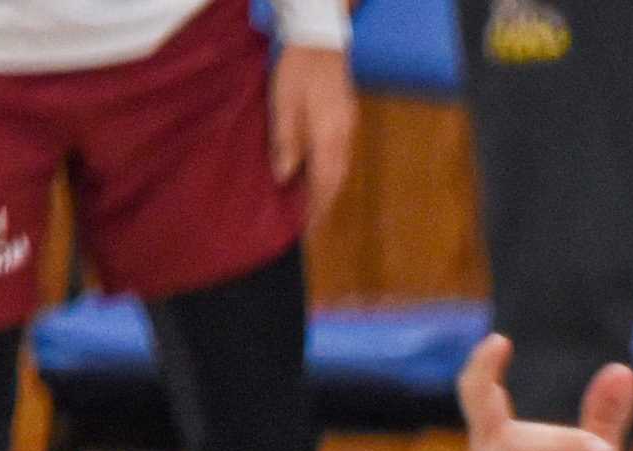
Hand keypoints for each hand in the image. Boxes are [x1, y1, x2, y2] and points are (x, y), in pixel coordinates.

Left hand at [268, 43, 356, 225]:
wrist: (320, 40)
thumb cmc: (298, 71)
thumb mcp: (283, 105)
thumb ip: (285, 142)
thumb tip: (283, 177)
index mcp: (327, 139)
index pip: (324, 184)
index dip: (317, 208)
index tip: (309, 228)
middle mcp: (343, 139)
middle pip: (336, 180)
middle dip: (324, 202)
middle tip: (312, 220)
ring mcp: (348, 128)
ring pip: (341, 168)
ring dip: (328, 186)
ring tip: (313, 199)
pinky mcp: (346, 119)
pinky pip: (341, 153)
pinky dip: (331, 169)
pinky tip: (319, 169)